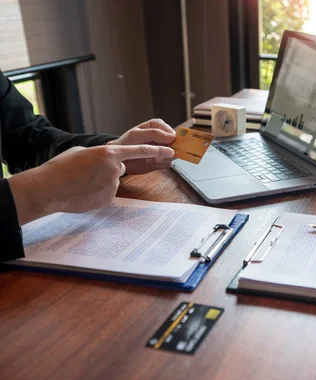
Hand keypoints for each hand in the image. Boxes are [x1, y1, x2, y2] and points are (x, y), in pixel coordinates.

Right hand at [8, 144, 173, 224]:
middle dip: (108, 170)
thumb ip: (99, 154)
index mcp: (109, 152)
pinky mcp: (109, 198)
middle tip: (90, 175)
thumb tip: (104, 159)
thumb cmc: (61, 169)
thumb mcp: (81, 152)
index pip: (140, 150)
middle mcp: (115, 168)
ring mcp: (113, 185)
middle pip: (120, 168)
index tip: (170, 150)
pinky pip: (107, 194)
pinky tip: (84, 194)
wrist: (49, 189)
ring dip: (100, 183)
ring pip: (112, 182)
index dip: (157, 150)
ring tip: (81, 184)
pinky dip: (98, 194)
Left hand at [107, 118, 175, 174]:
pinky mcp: (163, 159)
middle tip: (154, 154)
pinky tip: (150, 162)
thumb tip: (172, 137)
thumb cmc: (125, 143)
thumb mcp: (136, 135)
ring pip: (173, 155)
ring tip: (149, 158)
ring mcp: (164, 148)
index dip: (171, 140)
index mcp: (158, 126)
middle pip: (176, 144)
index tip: (165, 146)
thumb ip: (154, 134)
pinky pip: (168, 163)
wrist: (119, 158)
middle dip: (166, 151)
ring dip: (162, 158)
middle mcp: (163, 136)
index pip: (172, 132)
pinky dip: (160, 164)